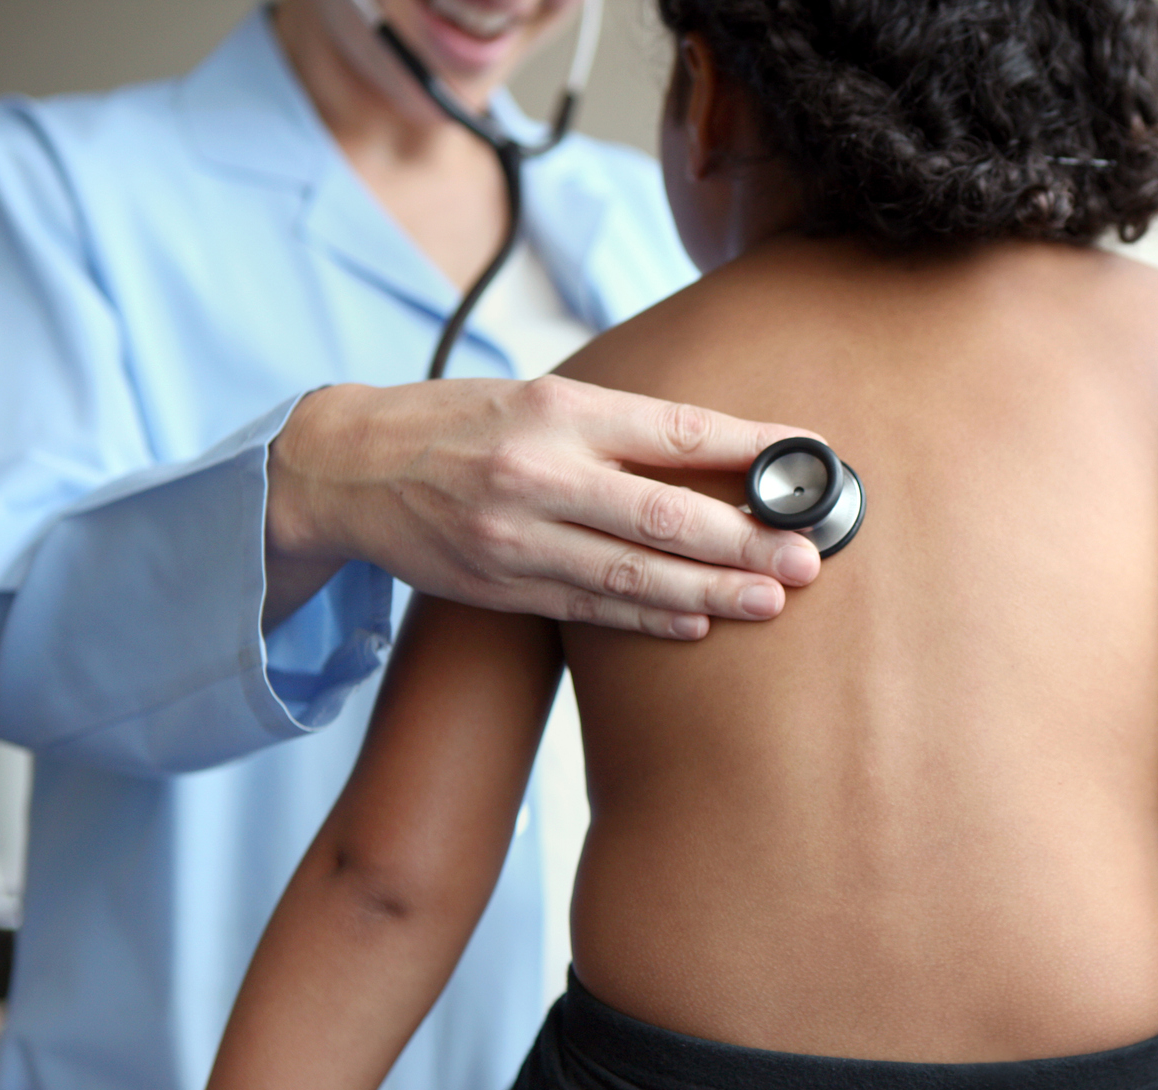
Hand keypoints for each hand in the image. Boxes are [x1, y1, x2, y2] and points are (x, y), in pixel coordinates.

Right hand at [266, 376, 826, 638]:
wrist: (347, 468)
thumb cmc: (457, 425)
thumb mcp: (535, 398)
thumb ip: (618, 427)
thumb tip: (721, 451)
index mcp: (558, 410)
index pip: (675, 429)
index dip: (751, 448)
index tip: (810, 460)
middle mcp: (538, 473)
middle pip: (664, 516)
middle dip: (745, 541)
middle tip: (806, 559)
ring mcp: (517, 537)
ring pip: (632, 575)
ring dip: (710, 592)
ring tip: (769, 601)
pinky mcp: (500, 586)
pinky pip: (590, 610)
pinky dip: (648, 620)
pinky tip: (697, 623)